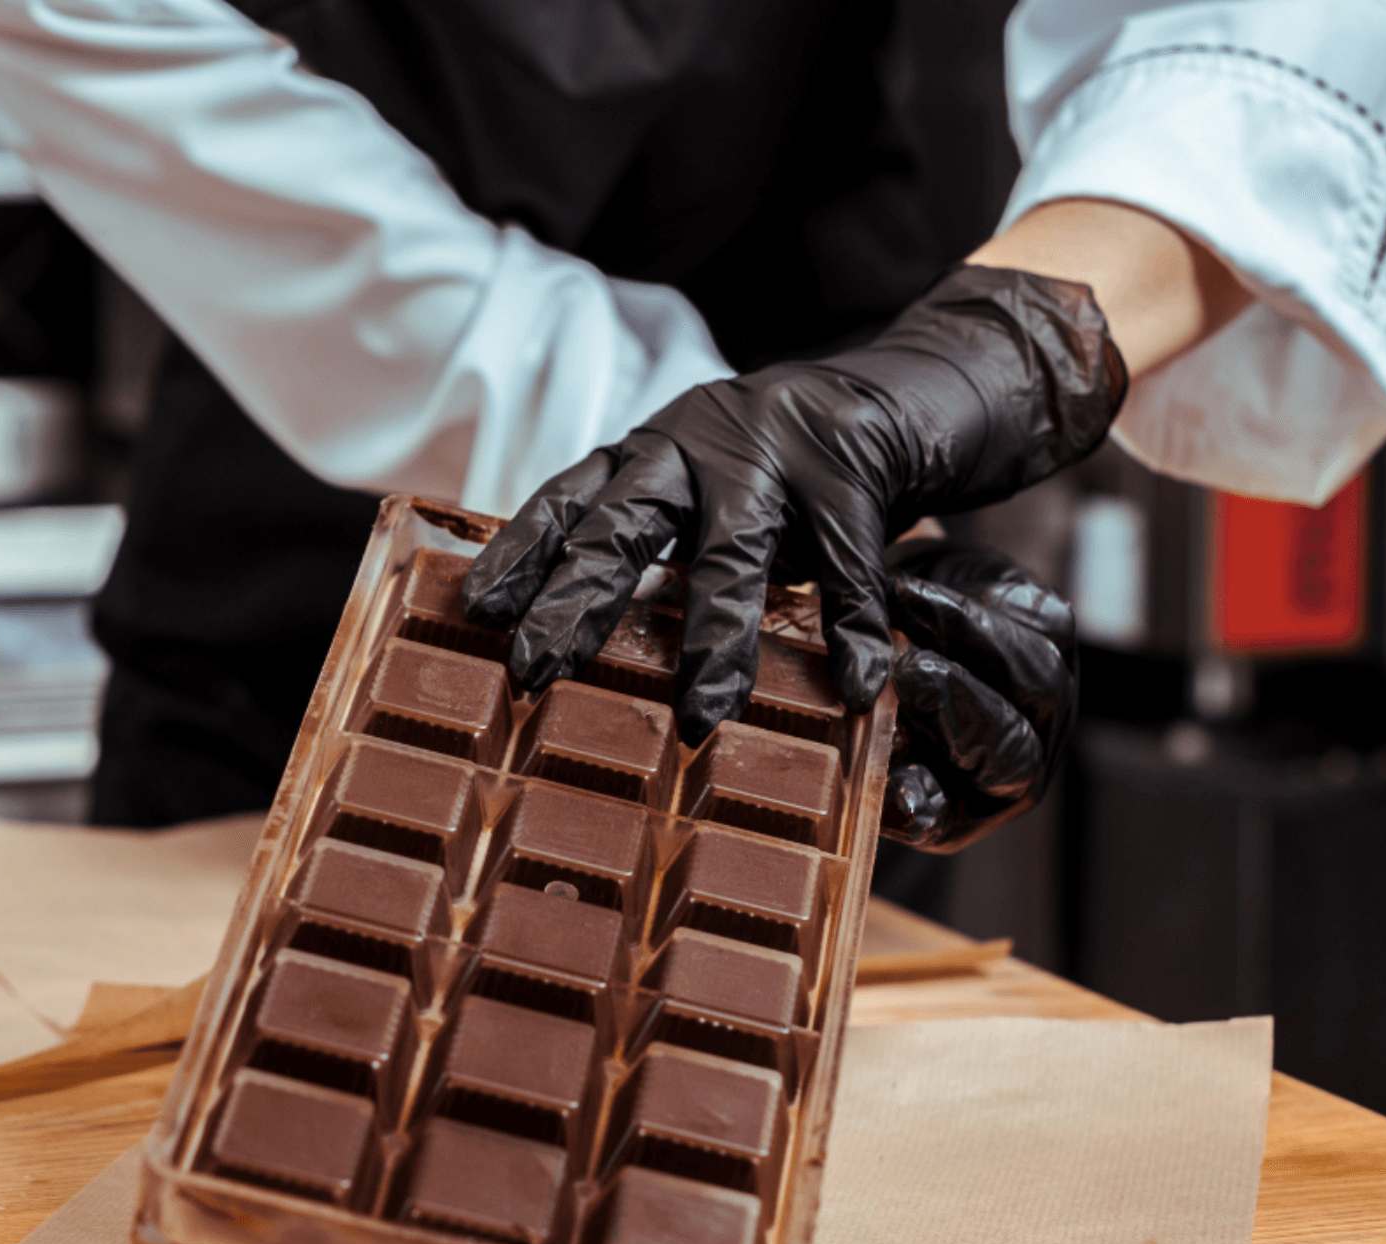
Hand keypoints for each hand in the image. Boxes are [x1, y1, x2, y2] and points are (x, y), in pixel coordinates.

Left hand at [460, 263, 1124, 849]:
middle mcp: (696, 444)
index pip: (567, 501)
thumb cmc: (789, 470)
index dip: (519, 554)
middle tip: (536, 671)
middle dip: (576, 601)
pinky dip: (854, 627)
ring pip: (731, 550)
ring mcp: (774, 454)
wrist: (910, 388)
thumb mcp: (704, 498)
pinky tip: (855, 686)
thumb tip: (593, 652)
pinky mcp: (852, 470)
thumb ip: (660, 552)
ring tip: (705, 714)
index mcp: (649, 452)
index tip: (475, 613)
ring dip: (716, 636)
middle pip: (622, 525)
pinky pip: (850, 562)